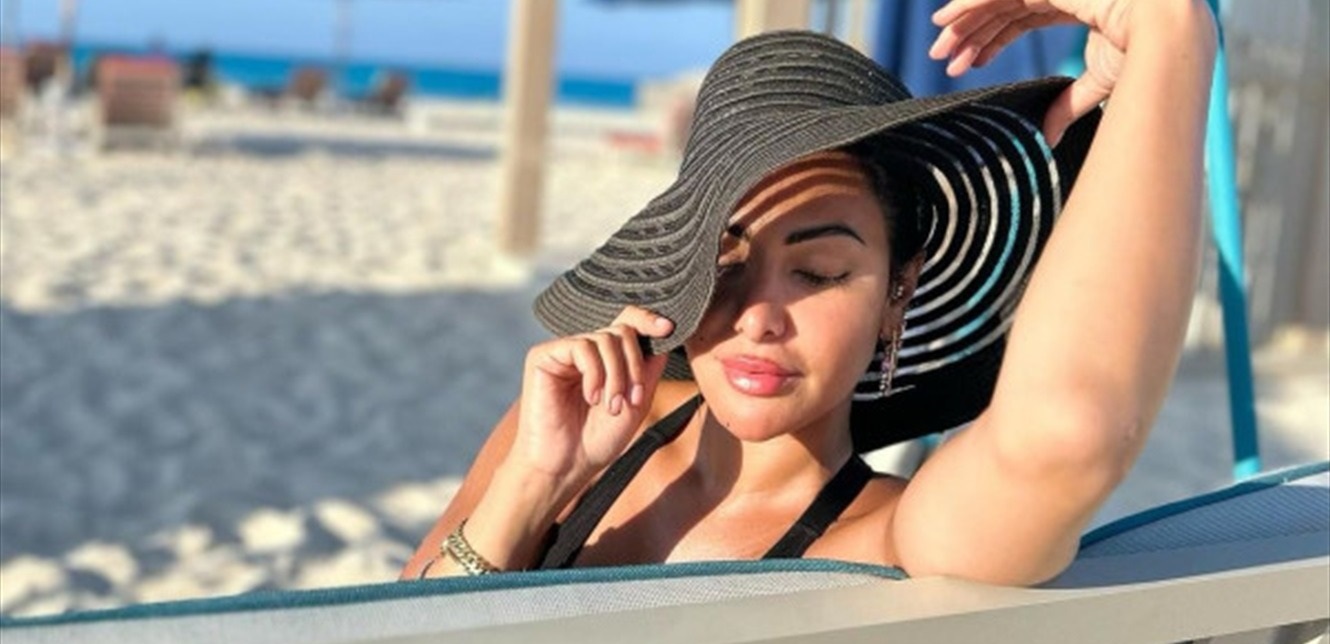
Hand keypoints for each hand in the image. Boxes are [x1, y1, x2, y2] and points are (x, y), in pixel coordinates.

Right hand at [512, 306, 674, 485]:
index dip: (649, 320)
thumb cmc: (599, 439)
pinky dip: (595, 374)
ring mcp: (565, 351)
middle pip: (623, 331)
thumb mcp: (637, 403)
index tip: (668, 328)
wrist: (566, 465)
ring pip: (606, 339)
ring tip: (612, 406)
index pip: (629, 323)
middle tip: (633, 400)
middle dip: (635, 366)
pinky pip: (582, 347)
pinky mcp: (543, 355)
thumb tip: (664, 330)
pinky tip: (592, 398)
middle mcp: (586, 350)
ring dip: (617, 375)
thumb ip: (649, 368)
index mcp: (608, 358)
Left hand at [928, 0, 1135, 145]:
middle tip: (944, 59)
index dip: (992, 41)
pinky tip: (944, 19)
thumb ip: (1069, 104)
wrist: (1168, 31)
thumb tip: (1048, 137)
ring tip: (938, 46)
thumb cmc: (1148, 52)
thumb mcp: (1100, 82)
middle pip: (1003, 9)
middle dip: (971, 34)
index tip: (967, 64)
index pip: (1022, 19)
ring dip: (963, 20)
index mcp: (1076, 4)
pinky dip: (968, 3)